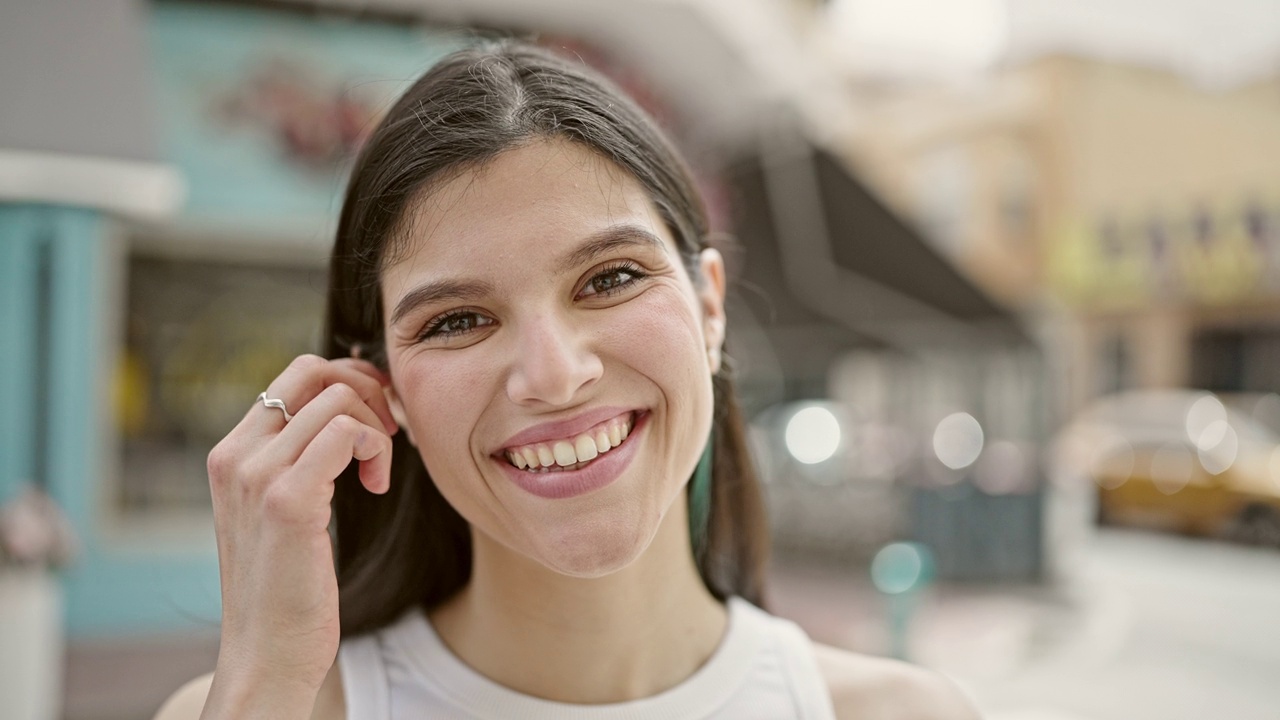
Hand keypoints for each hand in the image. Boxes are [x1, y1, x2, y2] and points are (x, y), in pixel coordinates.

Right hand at [203, 355, 397, 714]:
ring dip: (377, 428)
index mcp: (231, 454)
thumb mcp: (282, 511)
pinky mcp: (287, 499)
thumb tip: (346, 407)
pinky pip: (345, 432)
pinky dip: (376, 448)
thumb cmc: (287, 588)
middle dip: (366, 388)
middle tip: (389, 432)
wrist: (267, 654)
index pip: (294, 374)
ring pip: (336, 397)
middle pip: (312, 369)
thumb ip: (297, 459)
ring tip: (377, 473)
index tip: (378, 415)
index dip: (349, 380)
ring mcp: (257, 475)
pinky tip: (376, 485)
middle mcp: (235, 455)